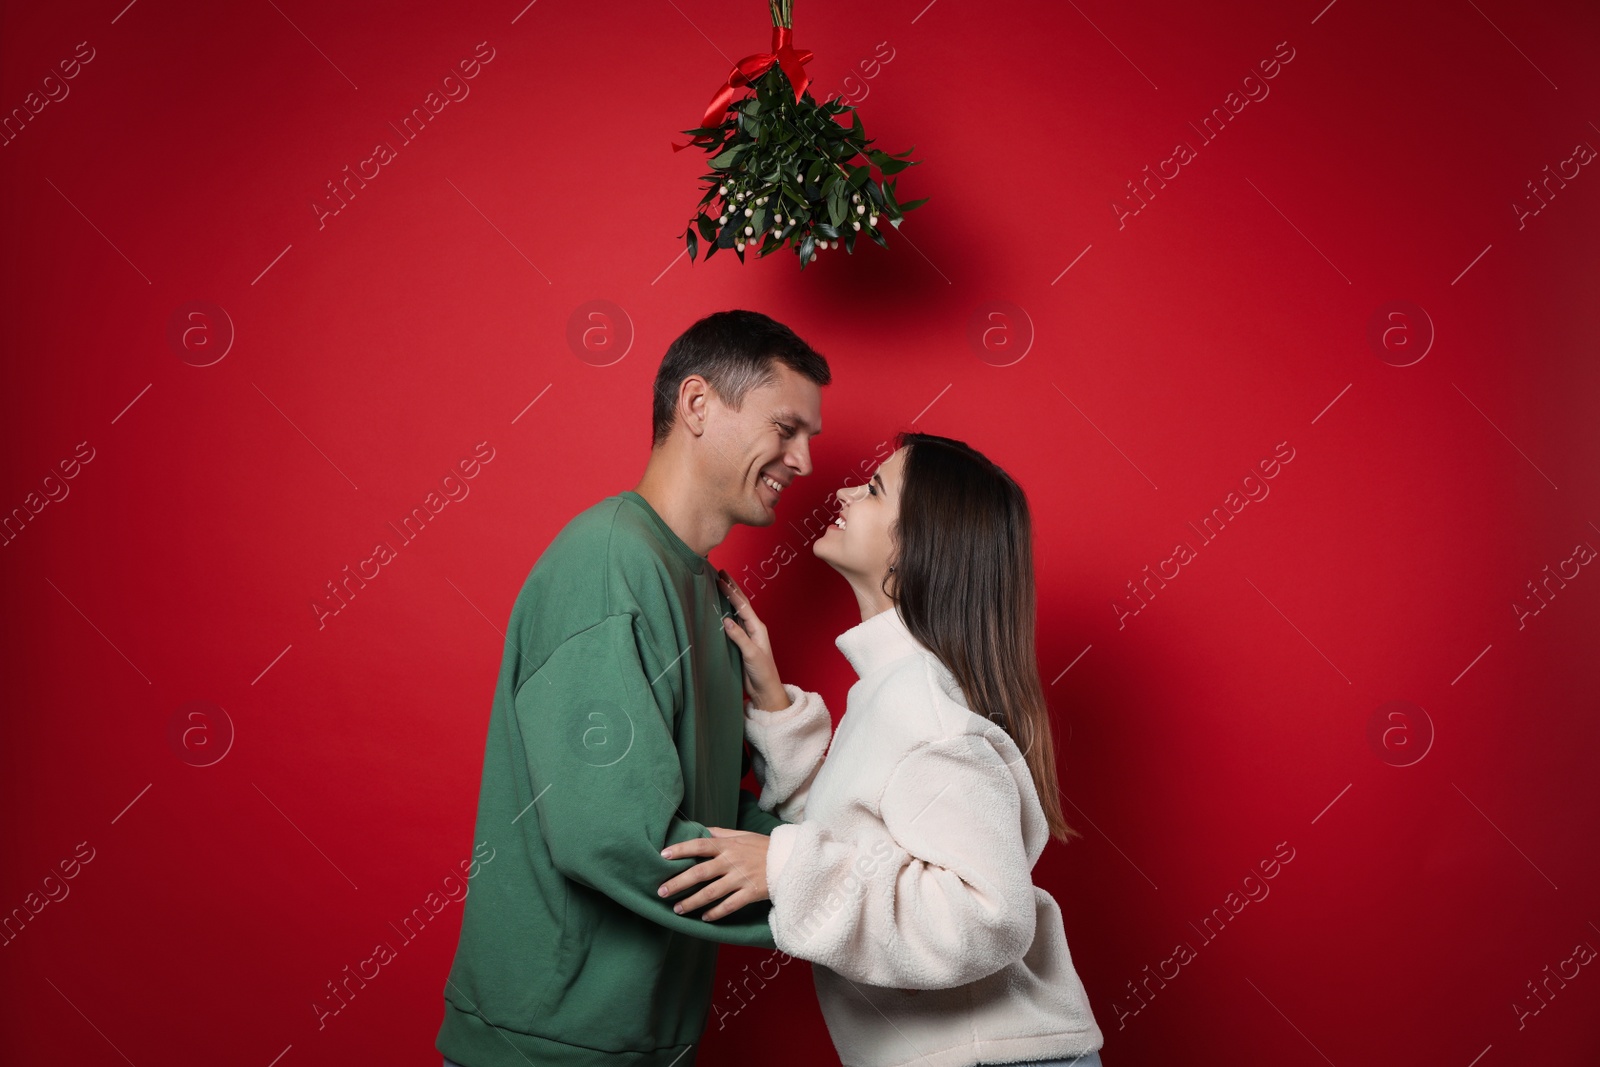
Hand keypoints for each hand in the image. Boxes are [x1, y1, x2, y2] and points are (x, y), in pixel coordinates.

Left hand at [658, 827, 770, 919]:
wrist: (790, 860)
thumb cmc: (764, 847)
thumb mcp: (743, 835)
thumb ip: (722, 834)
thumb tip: (702, 830)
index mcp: (728, 845)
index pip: (699, 845)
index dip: (680, 849)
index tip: (663, 855)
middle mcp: (731, 861)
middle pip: (699, 873)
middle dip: (678, 882)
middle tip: (661, 891)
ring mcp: (741, 878)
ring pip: (710, 893)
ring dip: (691, 902)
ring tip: (677, 909)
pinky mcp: (750, 893)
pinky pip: (729, 906)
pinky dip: (715, 913)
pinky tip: (704, 918)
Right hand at [716, 569, 788, 709]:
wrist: (765, 690)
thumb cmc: (762, 673)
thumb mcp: (751, 654)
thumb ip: (739, 637)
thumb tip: (726, 620)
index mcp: (757, 628)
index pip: (741, 606)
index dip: (730, 592)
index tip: (719, 580)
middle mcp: (752, 628)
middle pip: (740, 603)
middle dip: (731, 587)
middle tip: (720, 573)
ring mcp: (746, 636)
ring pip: (736, 611)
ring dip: (728, 597)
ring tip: (719, 584)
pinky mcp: (740, 644)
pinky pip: (732, 624)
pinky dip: (725, 612)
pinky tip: (719, 608)